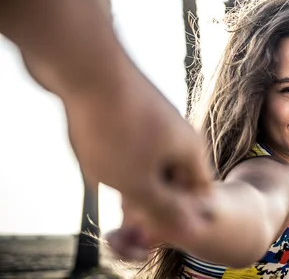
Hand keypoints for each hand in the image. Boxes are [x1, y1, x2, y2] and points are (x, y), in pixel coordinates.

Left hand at [65, 71, 214, 255]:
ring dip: (131, 175)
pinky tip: (95, 151)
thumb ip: (166, 207)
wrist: (85, 64)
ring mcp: (156, 115)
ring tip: (106, 175)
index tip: (153, 222)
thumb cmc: (114, 127)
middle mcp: (179, 130)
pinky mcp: (132, 106)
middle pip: (174, 174)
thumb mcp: (138, 181)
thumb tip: (193, 227)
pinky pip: (131, 140)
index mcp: (191, 149)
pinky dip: (118, 153)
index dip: (182, 213)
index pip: (200, 191)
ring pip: (150, 157)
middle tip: (123, 204)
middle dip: (152, 194)